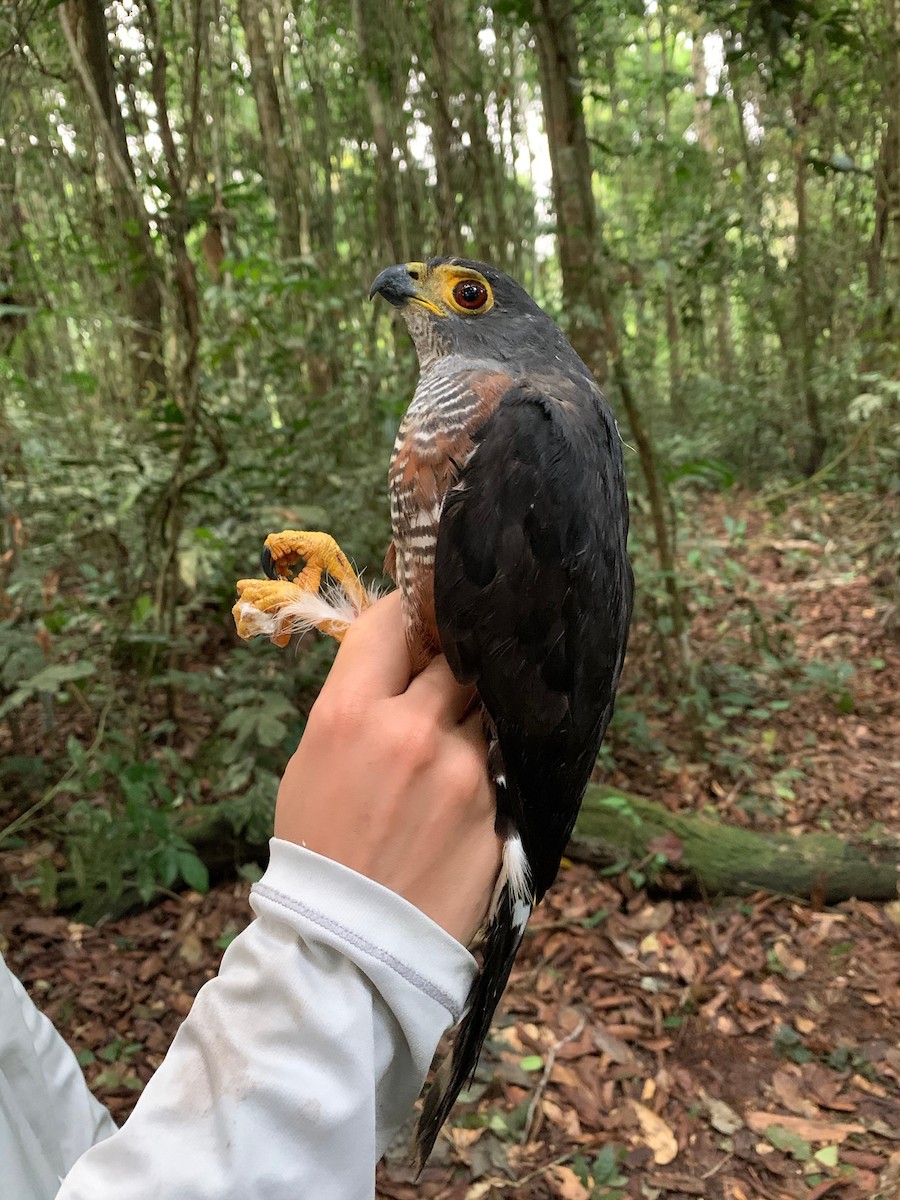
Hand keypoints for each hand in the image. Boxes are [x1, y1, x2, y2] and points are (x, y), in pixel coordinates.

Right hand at [275, 591, 501, 943]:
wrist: (349, 943)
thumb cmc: (318, 845)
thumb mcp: (314, 759)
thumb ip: (358, 700)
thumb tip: (401, 659)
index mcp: (349, 712)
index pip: (391, 622)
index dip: (409, 609)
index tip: (421, 612)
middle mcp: (411, 728)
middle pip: (455, 654)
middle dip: (454, 656)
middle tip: (453, 667)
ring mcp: (461, 767)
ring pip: (488, 703)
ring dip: (476, 709)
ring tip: (460, 731)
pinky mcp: (497, 805)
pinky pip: (503, 755)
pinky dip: (492, 755)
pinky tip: (472, 774)